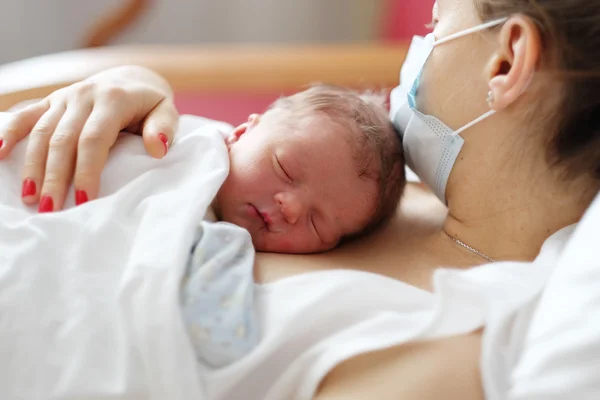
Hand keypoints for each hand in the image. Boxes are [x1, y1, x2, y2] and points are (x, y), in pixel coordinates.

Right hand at [0, 66, 178, 211]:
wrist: (131, 78)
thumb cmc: (151, 104)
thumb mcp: (166, 111)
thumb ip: (163, 128)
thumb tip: (158, 149)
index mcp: (112, 99)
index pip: (93, 139)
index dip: (86, 171)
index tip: (83, 202)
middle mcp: (84, 95)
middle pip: (62, 140)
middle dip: (55, 177)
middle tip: (51, 210)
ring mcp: (64, 97)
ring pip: (41, 132)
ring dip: (32, 166)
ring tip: (29, 198)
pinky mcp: (51, 101)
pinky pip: (25, 115)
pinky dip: (9, 132)